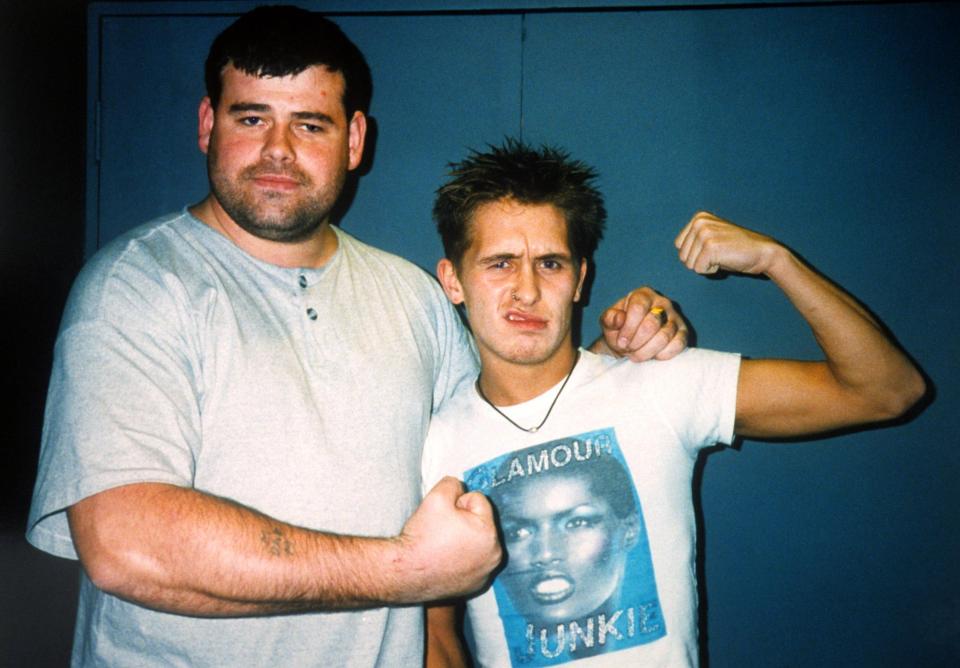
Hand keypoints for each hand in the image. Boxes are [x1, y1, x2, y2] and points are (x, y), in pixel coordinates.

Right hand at [395, 477, 501, 601]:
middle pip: (481, 522)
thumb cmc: (421, 538)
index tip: (443, 517)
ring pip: (478, 542)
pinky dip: (462, 559)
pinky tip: (445, 560)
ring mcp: (486, 573)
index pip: (478, 501)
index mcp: (488, 533)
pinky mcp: (476, 585)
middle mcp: (493, 556)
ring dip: (464, 539)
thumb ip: (453, 484)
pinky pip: (473, 562)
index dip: (457, 503)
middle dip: (464, 521)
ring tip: (442, 546)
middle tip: (441, 531)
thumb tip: (459, 487)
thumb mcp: (436, 497)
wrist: (404, 572)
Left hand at [599, 286, 687, 360]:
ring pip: (664, 336)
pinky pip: (677, 345)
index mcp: (643, 295)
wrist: (630, 342)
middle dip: (636, 342)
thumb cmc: (619, 329)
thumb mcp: (608, 322)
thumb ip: (610, 318)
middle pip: (651, 324)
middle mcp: (662, 303)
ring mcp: (675, 317)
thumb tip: (619, 319)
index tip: (621, 342)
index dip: (628, 329)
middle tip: (628, 349)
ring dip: (647, 351)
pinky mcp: (683, 333)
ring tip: (636, 355)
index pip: (638, 309)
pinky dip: (662, 355)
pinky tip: (652, 356)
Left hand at [675, 211, 779, 275]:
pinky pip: (698, 270)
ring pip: (689, 264)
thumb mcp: (712, 238)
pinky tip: (724, 261)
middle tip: (719, 255)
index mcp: (698, 218)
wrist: (762, 252)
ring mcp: (704, 233)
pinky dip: (711, 271)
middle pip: (682, 256)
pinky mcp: (710, 247)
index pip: (679, 246)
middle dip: (699, 261)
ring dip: (705, 266)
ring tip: (722, 256)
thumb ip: (695, 241)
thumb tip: (680, 253)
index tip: (713, 250)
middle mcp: (699, 222)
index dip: (695, 254)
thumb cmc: (736, 250)